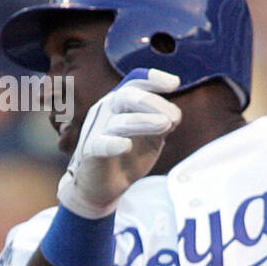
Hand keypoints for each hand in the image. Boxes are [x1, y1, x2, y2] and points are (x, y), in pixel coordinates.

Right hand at [58, 68, 181, 217]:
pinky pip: (100, 144)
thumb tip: (175, 115)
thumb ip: (163, 122)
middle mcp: (106, 111)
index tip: (174, 84)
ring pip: (119, 121)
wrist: (103, 185)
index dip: (153, 79)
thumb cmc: (128, 154)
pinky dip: (113, 144)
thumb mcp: (152, 136)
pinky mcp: (91, 152)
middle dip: (153, 103)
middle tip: (174, 119)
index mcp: (120, 103)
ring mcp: (97, 130)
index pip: (134, 83)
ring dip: (144, 121)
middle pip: (127, 96)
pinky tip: (126, 145)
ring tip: (165, 125)